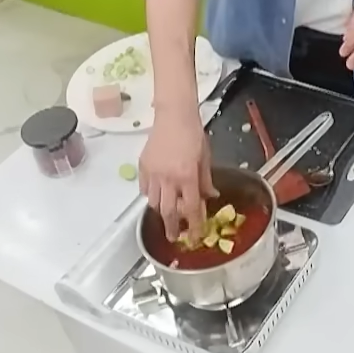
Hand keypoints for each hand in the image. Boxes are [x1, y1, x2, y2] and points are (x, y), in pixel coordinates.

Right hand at [138, 95, 216, 239]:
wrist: (174, 115)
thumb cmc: (193, 134)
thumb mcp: (206, 158)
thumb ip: (206, 180)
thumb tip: (211, 197)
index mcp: (187, 176)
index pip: (191, 208)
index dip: (194, 225)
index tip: (194, 237)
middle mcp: (168, 178)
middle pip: (168, 211)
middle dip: (171, 228)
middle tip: (174, 237)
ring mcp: (153, 173)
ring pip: (153, 202)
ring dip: (161, 211)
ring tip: (166, 214)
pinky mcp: (142, 166)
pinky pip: (144, 188)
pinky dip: (150, 195)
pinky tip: (157, 194)